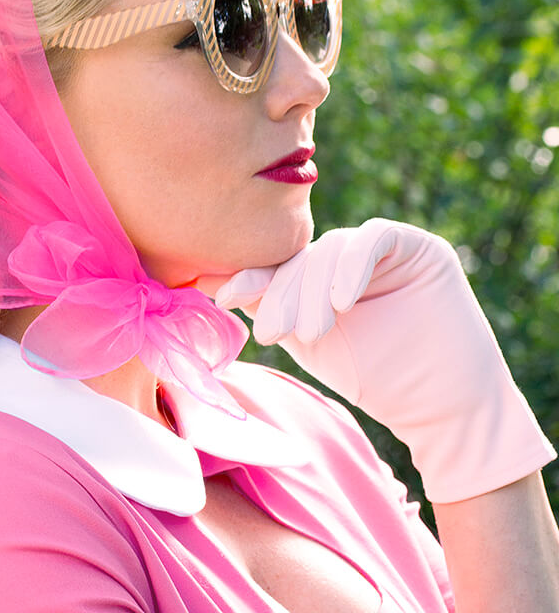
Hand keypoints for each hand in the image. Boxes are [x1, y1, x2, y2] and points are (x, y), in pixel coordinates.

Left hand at [206, 219, 555, 502]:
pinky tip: (343, 303)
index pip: (282, 265)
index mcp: (322, 274)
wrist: (438, 410)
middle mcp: (350, 255)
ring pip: (332, 249)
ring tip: (309, 332)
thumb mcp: (308, 340)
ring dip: (313, 290)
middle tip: (272, 331)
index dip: (253, 277)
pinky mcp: (418, 246)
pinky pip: (375, 239)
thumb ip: (269, 306)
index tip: (226, 297)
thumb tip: (211, 282)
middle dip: (284, 293)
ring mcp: (384, 247)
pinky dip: (352, 267)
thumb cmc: (373, 378)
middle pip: (303, 258)